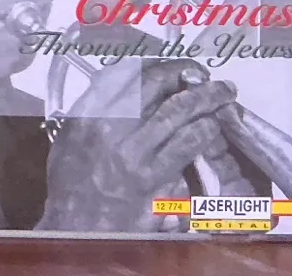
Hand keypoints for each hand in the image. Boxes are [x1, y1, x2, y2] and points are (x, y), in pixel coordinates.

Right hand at [39, 59, 241, 231]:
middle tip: (202, 73)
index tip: (169, 64)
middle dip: (185, 73)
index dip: (154, 63)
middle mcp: (108, 127)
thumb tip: (117, 82)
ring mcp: (134, 152)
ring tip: (222, 92)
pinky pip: (188, 144)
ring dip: (206, 98)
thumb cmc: (72, 185)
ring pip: (178, 111)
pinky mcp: (155, 176)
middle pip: (155, 85)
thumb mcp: (68, 139)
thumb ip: (91, 110)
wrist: (77, 228)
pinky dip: (204, 130)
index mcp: (86, 115)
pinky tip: (212, 127)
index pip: (124, 73)